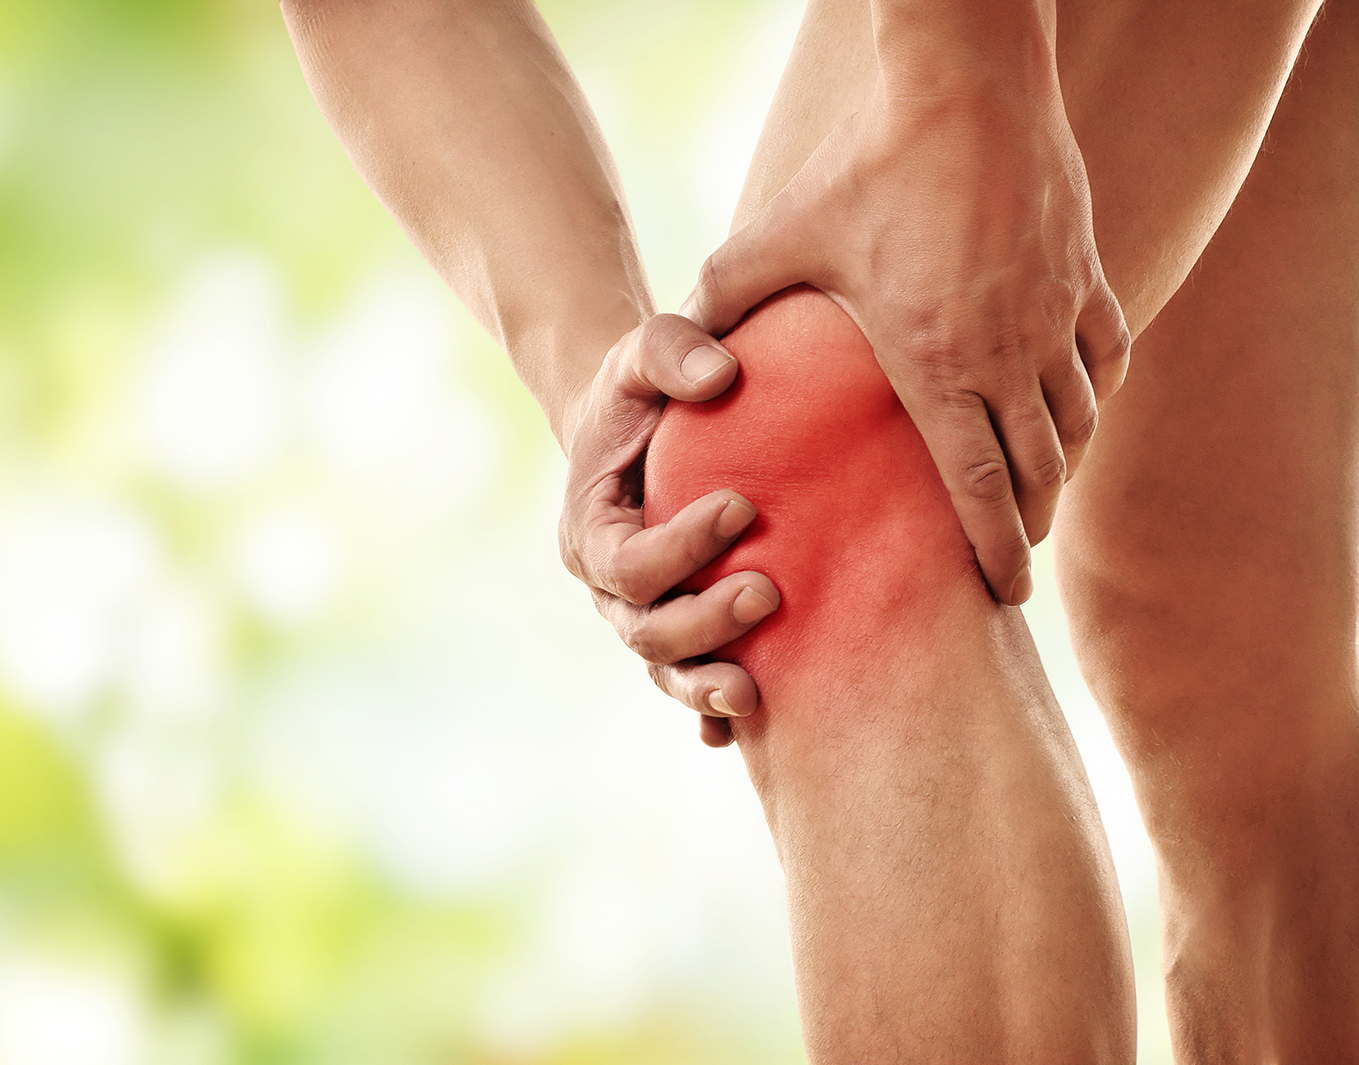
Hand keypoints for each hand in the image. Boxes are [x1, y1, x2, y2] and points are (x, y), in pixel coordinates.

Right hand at [559, 313, 780, 746]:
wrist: (640, 428)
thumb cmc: (643, 388)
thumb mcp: (644, 349)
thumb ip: (671, 348)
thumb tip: (722, 376)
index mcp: (589, 529)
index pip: (628, 560)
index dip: (681, 546)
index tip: (742, 505)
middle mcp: (609, 587)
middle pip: (646, 630)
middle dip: (704, 621)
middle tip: (769, 592)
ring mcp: (643, 618)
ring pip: (667, 670)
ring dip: (708, 685)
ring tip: (757, 692)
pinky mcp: (681, 633)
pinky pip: (691, 687)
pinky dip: (712, 718)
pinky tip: (751, 729)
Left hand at [683, 79, 1129, 604]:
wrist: (967, 83)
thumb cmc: (869, 163)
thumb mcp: (781, 235)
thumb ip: (726, 298)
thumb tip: (687, 349)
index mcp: (939, 365)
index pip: (979, 487)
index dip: (995, 550)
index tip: (1006, 593)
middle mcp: (1011, 354)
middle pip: (1039, 471)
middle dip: (1031, 526)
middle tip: (1018, 559)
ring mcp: (1058, 315)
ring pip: (1079, 422)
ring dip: (1064, 470)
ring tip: (1044, 497)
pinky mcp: (1087, 273)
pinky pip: (1108, 357)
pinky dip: (1096, 397)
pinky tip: (1080, 410)